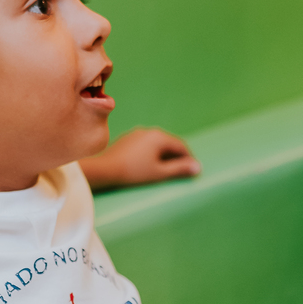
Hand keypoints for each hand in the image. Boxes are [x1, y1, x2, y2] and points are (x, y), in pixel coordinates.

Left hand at [79, 127, 200, 192]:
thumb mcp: (160, 173)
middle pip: (169, 143)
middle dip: (176, 156)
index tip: (192, 169)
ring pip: (156, 144)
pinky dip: (151, 153)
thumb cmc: (134, 172)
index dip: (189, 158)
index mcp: (159, 137)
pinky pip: (145, 145)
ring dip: (164, 154)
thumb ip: (179, 169)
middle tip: (182, 169)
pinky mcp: (127, 139)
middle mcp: (149, 131)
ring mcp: (137, 134)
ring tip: (166, 168)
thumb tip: (198, 167)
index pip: (181, 146)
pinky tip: (148, 164)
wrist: (105, 169)